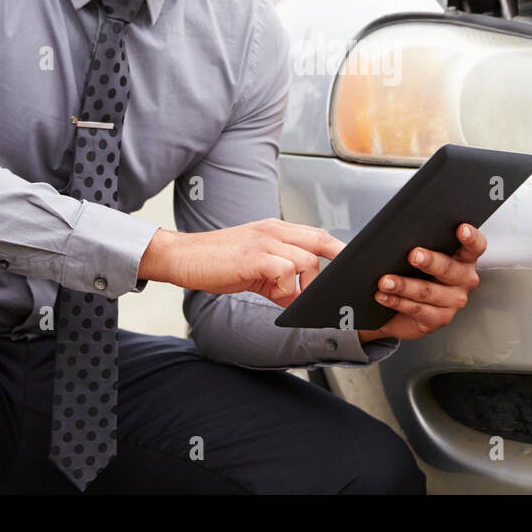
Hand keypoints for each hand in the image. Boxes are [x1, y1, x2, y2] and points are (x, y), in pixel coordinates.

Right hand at [143, 218, 343, 307]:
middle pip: (320, 240)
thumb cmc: (217, 263)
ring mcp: (264, 242)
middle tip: (332, 288)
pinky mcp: (253, 257)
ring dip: (302, 284)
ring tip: (283, 296)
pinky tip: (272, 295)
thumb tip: (300, 301)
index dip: (337, 249)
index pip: (317, 233)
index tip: (349, 267)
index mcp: (275, 229)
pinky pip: (286, 271)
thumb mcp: (255, 271)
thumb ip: (280, 282)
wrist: (183, 257)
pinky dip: (286, 289)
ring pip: (307, 260)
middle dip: (334, 263)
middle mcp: (273, 230)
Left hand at [359, 223, 485, 342]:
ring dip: (405, 285)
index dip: (470, 237)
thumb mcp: (404, 250)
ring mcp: (453, 302)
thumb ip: (393, 238)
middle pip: (450, 269)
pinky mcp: (438, 319)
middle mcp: (464, 279)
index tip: (460, 228)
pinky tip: (382, 295)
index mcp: (462, 257)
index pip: (475, 245)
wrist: (396, 304)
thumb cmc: (405, 269)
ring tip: (384, 280)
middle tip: (412, 254)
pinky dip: (397, 301)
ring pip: (429, 291)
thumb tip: (353, 231)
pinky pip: (417, 310)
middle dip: (430, 261)